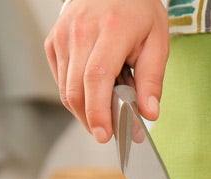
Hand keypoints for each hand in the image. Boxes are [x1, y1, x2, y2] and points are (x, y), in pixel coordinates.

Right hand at [45, 0, 168, 142]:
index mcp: (111, 29)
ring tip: (106, 109)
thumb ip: (152, 79)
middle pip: (76, 89)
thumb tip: (149, 113)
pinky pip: (60, 79)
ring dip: (84, 109)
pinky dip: (75, 94)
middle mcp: (81, 31)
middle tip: (109, 132)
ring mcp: (63, 36)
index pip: (96, 77)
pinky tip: (93, 91)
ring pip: (65, 89)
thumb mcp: (157, 40)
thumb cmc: (137, 10)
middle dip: (90, 119)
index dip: (98, 111)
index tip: (105, 134)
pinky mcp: (53, 41)